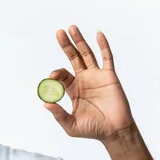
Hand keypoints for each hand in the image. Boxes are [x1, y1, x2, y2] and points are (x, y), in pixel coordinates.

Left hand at [44, 25, 134, 140]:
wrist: (114, 131)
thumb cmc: (92, 130)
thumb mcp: (70, 125)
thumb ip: (58, 114)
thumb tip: (45, 103)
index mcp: (73, 90)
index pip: (61, 75)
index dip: (55, 74)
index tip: (52, 78)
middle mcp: (84, 80)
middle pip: (73, 58)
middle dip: (66, 45)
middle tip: (59, 32)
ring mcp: (97, 77)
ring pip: (87, 54)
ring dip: (80, 41)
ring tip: (72, 28)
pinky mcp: (109, 76)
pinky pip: (106, 58)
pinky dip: (103, 46)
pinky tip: (98, 34)